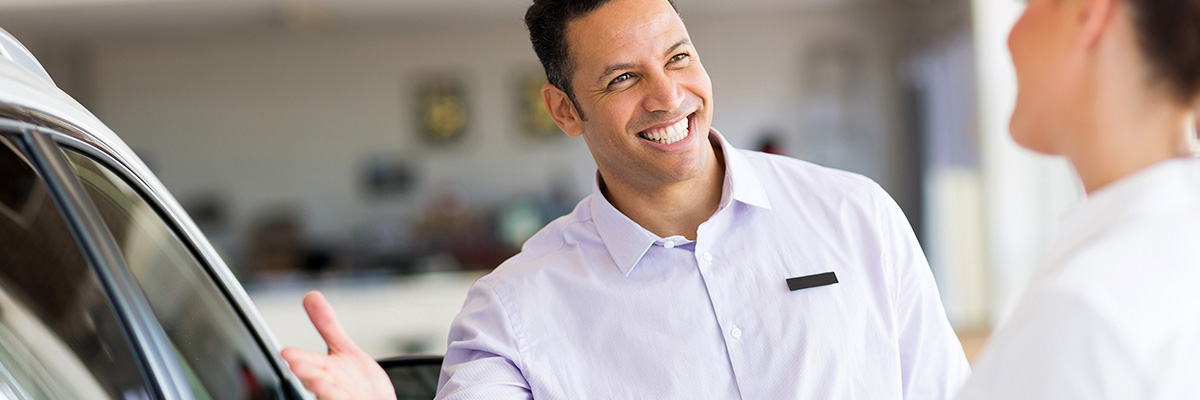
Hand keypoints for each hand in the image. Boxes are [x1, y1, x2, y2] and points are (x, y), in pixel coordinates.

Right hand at [280, 291, 396, 399]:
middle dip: (307, 374)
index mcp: (325, 372)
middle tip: (296, 366)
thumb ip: (327, 326)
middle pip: (316, 381)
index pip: (309, 364)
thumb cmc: (357, 383)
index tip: (287, 352)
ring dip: (324, 389)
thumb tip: (311, 296)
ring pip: (330, 395)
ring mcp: (341, 398)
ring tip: (318, 382)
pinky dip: (346, 398)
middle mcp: (330, 388)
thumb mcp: (344, 350)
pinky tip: (347, 396)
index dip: (300, 358)